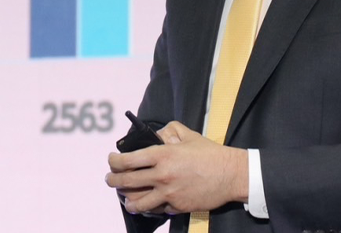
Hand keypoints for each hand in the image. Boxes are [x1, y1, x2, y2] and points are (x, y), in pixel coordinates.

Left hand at [105, 121, 248, 214]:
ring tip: (125, 198)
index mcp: (163, 155)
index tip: (112, 160)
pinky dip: (149, 207)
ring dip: (127, 200)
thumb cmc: (210, 154)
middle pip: (127, 181)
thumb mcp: (188, 135)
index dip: (114, 161)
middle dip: (113, 180)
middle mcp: (162, 175)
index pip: (128, 160)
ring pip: (137, 202)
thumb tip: (157, 136)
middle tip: (110, 179)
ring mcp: (169, 193)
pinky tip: (147, 204)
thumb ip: (169, 131)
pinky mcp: (177, 206)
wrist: (230, 174)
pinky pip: (156, 209)